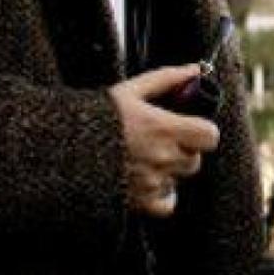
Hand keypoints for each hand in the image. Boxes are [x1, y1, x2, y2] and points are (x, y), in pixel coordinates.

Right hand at [109, 65, 220, 217]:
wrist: (63, 147)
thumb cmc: (97, 116)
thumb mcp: (131, 90)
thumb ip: (168, 79)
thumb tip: (196, 70)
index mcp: (162, 128)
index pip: (209, 136)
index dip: (203, 132)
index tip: (190, 128)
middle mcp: (161, 157)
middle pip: (195, 159)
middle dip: (183, 150)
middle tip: (161, 142)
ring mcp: (152, 182)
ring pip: (180, 179)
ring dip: (170, 171)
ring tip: (147, 158)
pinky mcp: (140, 202)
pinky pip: (168, 204)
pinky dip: (163, 195)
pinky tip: (149, 181)